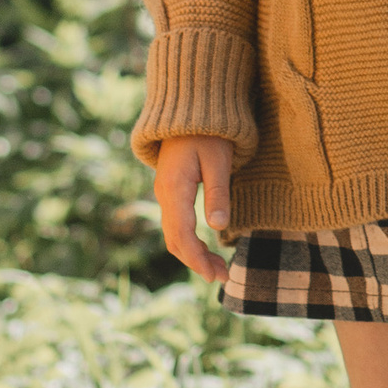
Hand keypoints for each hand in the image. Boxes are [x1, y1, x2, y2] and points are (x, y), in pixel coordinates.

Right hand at [154, 137, 233, 285]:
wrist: (189, 109)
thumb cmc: (208, 132)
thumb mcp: (218, 160)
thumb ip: (217, 193)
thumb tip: (219, 227)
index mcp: (174, 189)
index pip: (182, 234)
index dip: (197, 259)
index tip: (214, 276)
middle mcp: (164, 195)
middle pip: (175, 240)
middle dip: (197, 262)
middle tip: (222, 277)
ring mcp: (165, 194)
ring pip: (174, 234)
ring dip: (193, 254)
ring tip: (218, 268)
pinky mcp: (171, 192)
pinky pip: (176, 224)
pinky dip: (189, 241)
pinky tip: (205, 248)